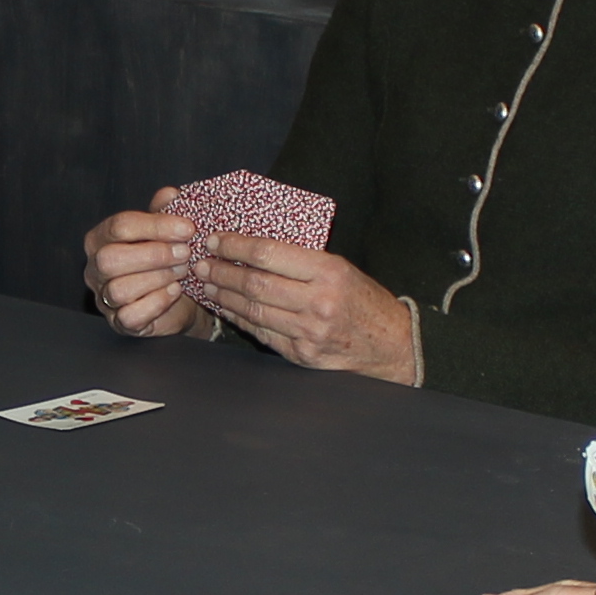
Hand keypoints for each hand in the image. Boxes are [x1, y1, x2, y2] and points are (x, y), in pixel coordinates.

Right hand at [81, 198, 210, 336]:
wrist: (180, 299)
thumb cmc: (166, 260)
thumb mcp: (165, 232)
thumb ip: (164, 212)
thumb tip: (170, 195)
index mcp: (101, 238)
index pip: (119, 226)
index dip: (156, 226)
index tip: (187, 228)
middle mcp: (95, 268)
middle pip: (110, 259)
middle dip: (154, 254)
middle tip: (185, 252)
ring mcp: (104, 298)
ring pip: (119, 289)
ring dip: (157, 278)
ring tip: (182, 271)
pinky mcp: (119, 323)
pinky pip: (130, 316)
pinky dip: (156, 302)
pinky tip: (174, 291)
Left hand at [199, 237, 419, 382]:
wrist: (393, 345)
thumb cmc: (365, 302)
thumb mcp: (341, 269)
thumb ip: (302, 260)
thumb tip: (255, 247)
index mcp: (328, 272)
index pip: (269, 254)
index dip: (236, 246)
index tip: (216, 240)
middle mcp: (317, 302)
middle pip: (255, 284)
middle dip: (222, 272)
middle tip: (202, 263)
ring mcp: (308, 332)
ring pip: (253, 310)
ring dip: (224, 296)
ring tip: (208, 283)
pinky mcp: (302, 354)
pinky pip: (262, 333)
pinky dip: (240, 319)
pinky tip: (227, 308)